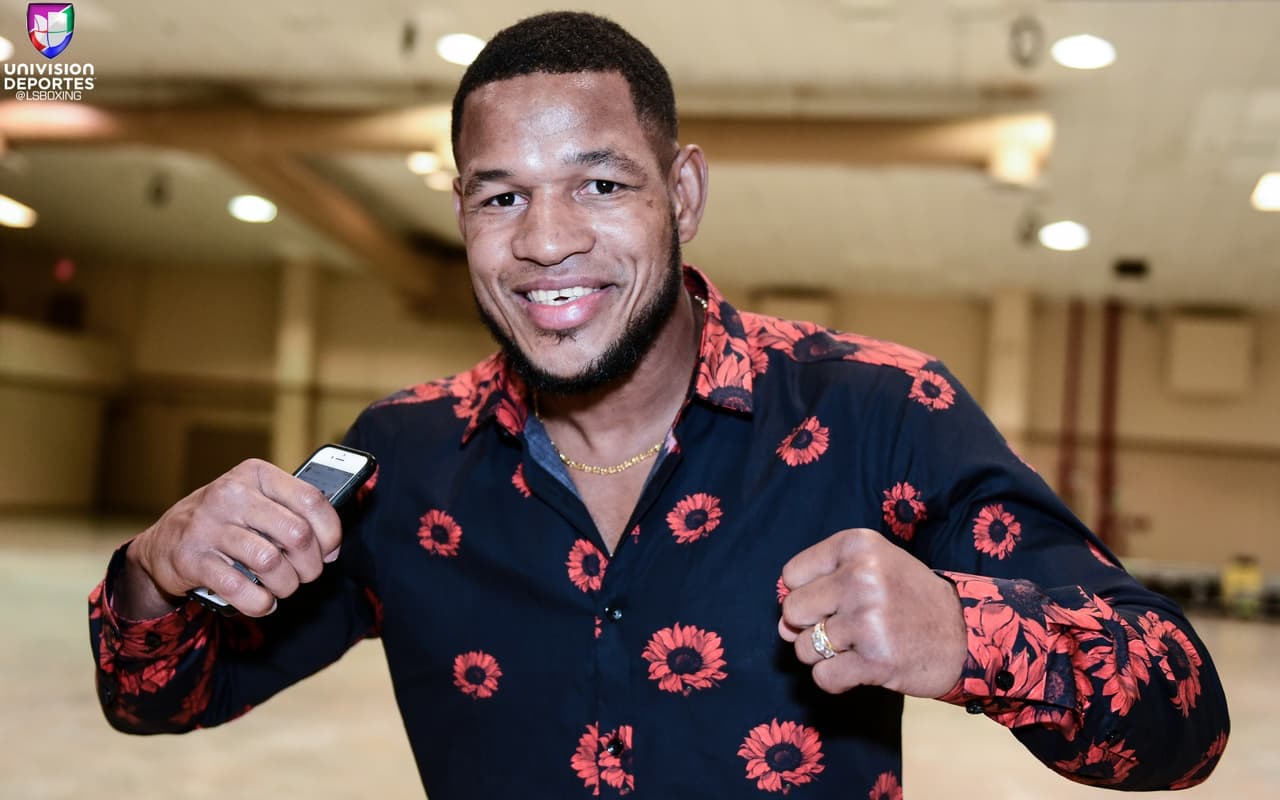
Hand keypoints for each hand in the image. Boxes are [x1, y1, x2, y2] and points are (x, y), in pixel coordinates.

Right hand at [117, 459, 341, 618]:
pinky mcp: (192, 558)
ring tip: (282, 588)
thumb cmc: (226, 521)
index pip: (311, 499)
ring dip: (286, 586)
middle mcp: (231, 494)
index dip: (330, 532)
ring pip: (271, 563)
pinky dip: (259, 603)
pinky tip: (262, 601)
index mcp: (255, 474)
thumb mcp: (257, 501)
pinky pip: (240, 588)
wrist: (164, 541)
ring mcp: (208, 525)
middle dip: (311, 565)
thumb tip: (330, 546)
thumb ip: (292, 513)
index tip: (329, 551)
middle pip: (297, 534)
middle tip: (305, 575)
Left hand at [778, 528, 966, 697]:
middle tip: (844, 627)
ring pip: (804, 647)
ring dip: (825, 654)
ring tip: (857, 646)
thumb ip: (820, 585)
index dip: (807, 592)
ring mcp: (868, 619)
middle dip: (809, 625)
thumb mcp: (870, 567)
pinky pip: (823, 676)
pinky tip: (861, 668)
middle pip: (791, 610)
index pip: (791, 575)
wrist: (963, 634)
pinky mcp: (876, 659)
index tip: (836, 598)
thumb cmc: (907, 598)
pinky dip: (836, 679)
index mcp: (857, 545)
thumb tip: (781, 627)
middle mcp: (861, 577)